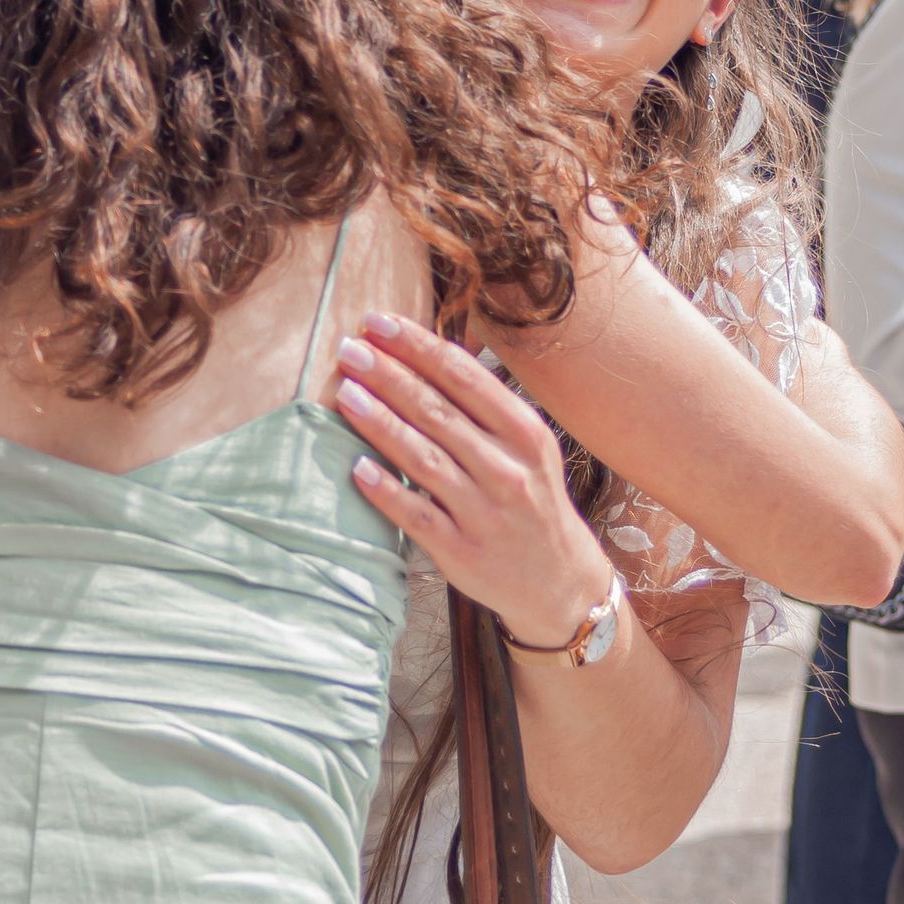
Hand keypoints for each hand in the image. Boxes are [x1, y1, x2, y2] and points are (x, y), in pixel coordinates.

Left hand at [334, 312, 614, 647]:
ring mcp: (484, 512)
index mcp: (524, 434)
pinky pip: (418, 515)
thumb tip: (433, 349)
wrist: (558, 580)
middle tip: (349, 349)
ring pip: (424, 458)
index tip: (379, 323)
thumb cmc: (531, 499)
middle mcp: (508, 469)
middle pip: (437, 412)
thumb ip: (484, 404)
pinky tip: (358, 468)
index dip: (417, 347)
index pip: (463, 378)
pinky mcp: (462, 550)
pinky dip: (387, 491)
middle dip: (389, 376)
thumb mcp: (527, 446)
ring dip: (380, 423)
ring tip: (345, 393)